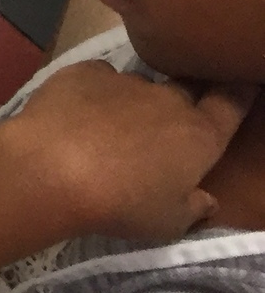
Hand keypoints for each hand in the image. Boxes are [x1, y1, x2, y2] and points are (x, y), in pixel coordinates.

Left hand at [0, 60, 255, 242]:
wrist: (51, 168)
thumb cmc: (120, 204)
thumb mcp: (168, 222)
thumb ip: (193, 207)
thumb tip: (207, 199)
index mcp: (199, 136)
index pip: (231, 104)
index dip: (238, 93)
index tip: (241, 84)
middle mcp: (168, 100)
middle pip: (184, 93)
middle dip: (180, 105)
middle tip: (162, 128)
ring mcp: (125, 81)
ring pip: (139, 87)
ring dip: (133, 104)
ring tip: (108, 130)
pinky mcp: (83, 71)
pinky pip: (99, 78)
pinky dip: (95, 92)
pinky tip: (76, 113)